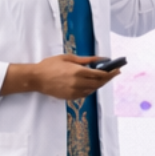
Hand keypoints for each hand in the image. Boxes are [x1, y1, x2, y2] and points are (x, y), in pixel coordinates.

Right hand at [2, 53, 120, 101]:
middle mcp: (78, 83)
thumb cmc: (50, 65)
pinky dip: (91, 88)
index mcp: (78, 71)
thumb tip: (99, 59)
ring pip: (93, 89)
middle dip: (108, 78)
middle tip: (115, 73)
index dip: (110, 72)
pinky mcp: (71, 97)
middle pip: (99, 83)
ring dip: (100, 84)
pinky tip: (93, 83)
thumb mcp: (68, 58)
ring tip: (105, 77)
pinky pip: (86, 94)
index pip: (100, 74)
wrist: (36, 78)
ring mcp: (74, 92)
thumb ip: (85, 59)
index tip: (117, 70)